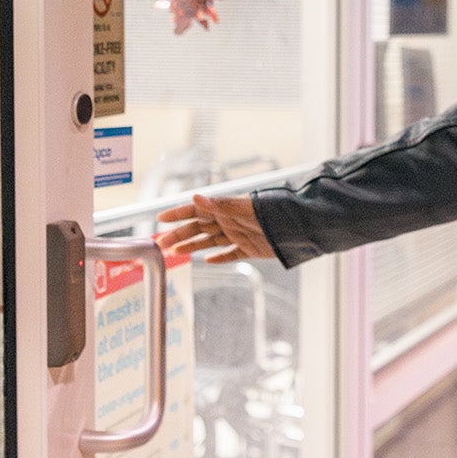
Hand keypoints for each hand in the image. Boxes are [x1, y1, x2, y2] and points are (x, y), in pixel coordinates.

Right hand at [155, 193, 276, 263]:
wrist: (295, 226)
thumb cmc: (271, 211)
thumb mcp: (243, 207)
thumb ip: (219, 204)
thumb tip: (195, 196)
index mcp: (224, 208)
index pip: (196, 210)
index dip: (178, 213)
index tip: (161, 218)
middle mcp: (228, 221)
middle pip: (198, 228)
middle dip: (179, 234)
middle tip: (161, 243)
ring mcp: (238, 235)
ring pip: (209, 241)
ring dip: (192, 246)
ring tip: (175, 253)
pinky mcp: (249, 248)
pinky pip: (230, 253)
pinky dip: (219, 257)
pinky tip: (208, 261)